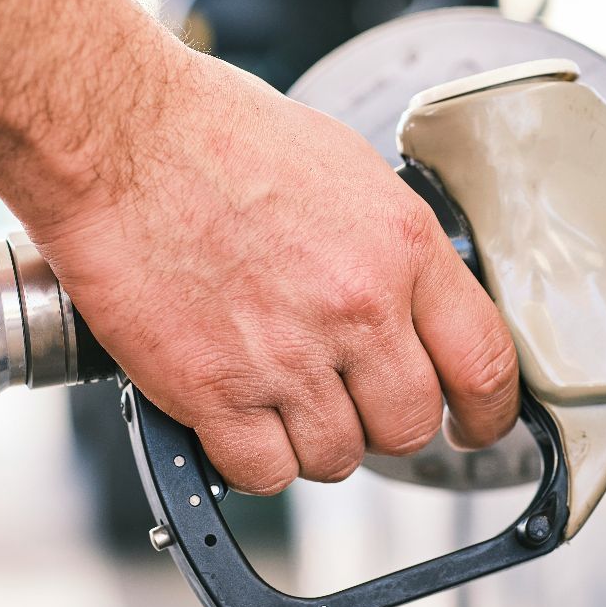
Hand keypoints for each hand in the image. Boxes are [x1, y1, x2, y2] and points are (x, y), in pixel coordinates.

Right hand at [0, 0, 519, 491]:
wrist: (117, 135)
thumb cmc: (214, 133)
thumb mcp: (343, 170)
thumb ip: (388, 247)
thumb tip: (409, 303)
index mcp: (402, 246)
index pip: (485, 363)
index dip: (488, 414)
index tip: (474, 427)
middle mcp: (358, 308)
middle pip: (410, 427)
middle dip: (381, 424)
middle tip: (347, 402)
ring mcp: (287, 356)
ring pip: (336, 459)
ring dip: (311, 441)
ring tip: (273, 394)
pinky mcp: (214, 391)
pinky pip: (263, 473)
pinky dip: (248, 459)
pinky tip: (231, 416)